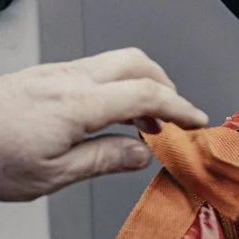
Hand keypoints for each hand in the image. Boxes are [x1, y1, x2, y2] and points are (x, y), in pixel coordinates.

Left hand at [0, 49, 207, 200]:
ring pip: (114, 62)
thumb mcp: (51, 175)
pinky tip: (109, 114)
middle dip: (165, 85)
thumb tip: (139, 154)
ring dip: (140, 84)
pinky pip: (93, 70)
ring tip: (142, 122)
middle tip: (173, 117)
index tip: (196, 121)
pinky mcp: (42, 77)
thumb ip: (102, 159)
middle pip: (137, 63)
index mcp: (78, 104)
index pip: (146, 95)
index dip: (179, 107)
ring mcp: (54, 74)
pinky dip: (115, 86)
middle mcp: (68, 80)